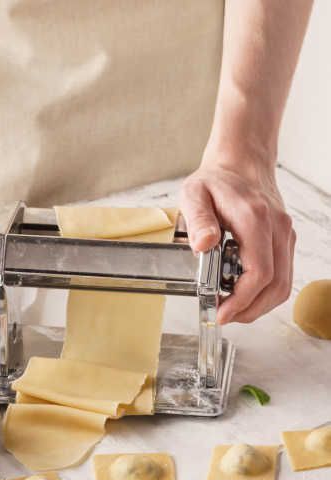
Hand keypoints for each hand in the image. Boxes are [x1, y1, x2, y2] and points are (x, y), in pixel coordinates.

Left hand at [179, 162, 295, 323]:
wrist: (240, 164)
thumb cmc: (216, 181)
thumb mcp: (194, 194)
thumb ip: (198, 220)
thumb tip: (203, 244)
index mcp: (255, 219)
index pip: (259, 272)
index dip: (242, 299)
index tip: (222, 312)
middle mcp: (277, 228)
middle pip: (276, 285)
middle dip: (250, 309)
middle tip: (224, 316)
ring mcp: (284, 235)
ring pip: (283, 284)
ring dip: (258, 305)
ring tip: (232, 309)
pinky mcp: (284, 240)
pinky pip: (282, 275)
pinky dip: (264, 292)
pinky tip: (242, 294)